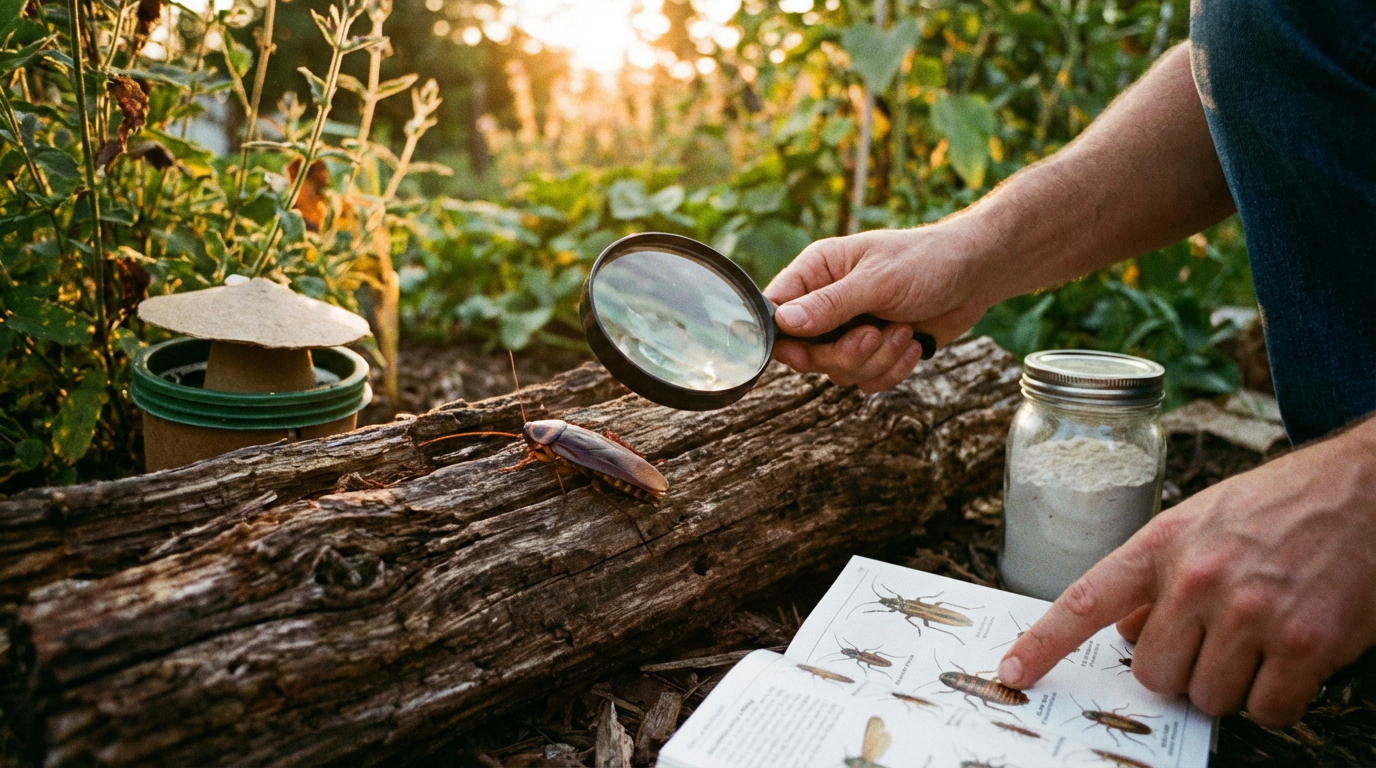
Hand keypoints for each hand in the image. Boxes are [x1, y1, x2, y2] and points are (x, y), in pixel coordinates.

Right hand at [762, 225, 999, 392]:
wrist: (976, 274)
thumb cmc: (927, 261)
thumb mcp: (878, 280)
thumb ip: (830, 304)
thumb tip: (784, 322)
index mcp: (816, 272)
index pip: (774, 311)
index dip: (784, 338)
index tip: (805, 351)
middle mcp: (826, 303)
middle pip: (805, 353)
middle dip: (844, 353)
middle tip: (873, 334)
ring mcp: (849, 330)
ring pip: (837, 372)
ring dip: (875, 360)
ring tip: (904, 332)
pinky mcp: (874, 352)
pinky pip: (865, 381)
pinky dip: (892, 370)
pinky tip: (914, 344)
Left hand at [996, 418, 1375, 726]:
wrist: (1368, 484)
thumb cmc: (1282, 504)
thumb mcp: (1202, 520)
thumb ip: (1158, 575)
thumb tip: (1128, 632)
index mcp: (1162, 544)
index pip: (1085, 601)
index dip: (1043, 643)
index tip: (1013, 670)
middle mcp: (1196, 578)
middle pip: (1153, 672)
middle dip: (1181, 670)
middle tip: (1218, 640)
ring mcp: (1250, 611)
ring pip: (1208, 697)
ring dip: (1233, 684)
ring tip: (1262, 639)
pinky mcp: (1304, 642)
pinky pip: (1268, 709)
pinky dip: (1279, 698)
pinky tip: (1295, 658)